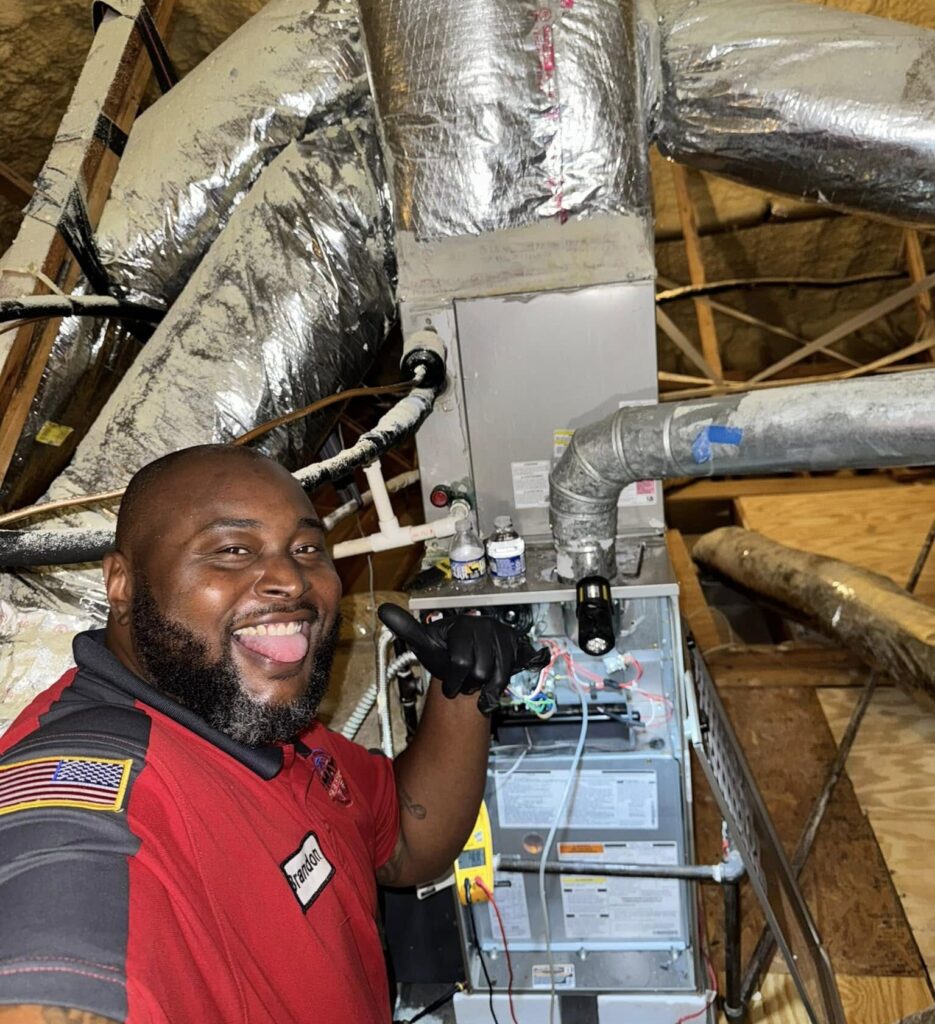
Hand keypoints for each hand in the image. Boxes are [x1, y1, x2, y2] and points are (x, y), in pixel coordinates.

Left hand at [377, 604, 549, 713]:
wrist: (465, 663)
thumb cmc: (444, 653)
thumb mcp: (424, 643)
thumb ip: (406, 628)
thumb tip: (383, 609)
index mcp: (461, 624)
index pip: (460, 662)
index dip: (454, 680)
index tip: (450, 685)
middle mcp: (484, 624)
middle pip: (480, 671)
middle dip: (470, 683)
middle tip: (464, 679)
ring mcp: (501, 633)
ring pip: (497, 675)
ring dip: (485, 687)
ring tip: (476, 681)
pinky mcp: (515, 643)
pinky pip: (510, 673)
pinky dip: (499, 688)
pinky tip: (490, 688)